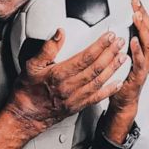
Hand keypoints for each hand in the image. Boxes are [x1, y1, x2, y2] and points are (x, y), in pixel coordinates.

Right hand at [7, 30, 126, 130]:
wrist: (26, 116)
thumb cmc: (27, 91)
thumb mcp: (31, 66)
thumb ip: (47, 49)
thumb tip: (59, 33)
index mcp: (59, 74)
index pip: (85, 57)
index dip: (100, 46)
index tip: (109, 36)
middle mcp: (69, 87)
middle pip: (95, 68)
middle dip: (110, 53)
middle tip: (120, 42)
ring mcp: (75, 98)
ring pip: (99, 81)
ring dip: (113, 68)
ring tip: (123, 57)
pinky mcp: (78, 106)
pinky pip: (97, 98)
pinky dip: (110, 90)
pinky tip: (118, 83)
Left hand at [108, 0, 148, 114]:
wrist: (123, 101)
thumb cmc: (121, 77)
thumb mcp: (120, 54)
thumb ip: (119, 40)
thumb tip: (109, 24)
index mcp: (142, 48)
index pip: (144, 25)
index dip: (141, 11)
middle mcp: (146, 54)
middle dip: (144, 15)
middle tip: (137, 4)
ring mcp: (145, 64)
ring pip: (148, 43)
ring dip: (142, 28)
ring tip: (136, 16)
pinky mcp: (139, 75)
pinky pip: (140, 61)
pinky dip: (137, 50)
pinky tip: (133, 41)